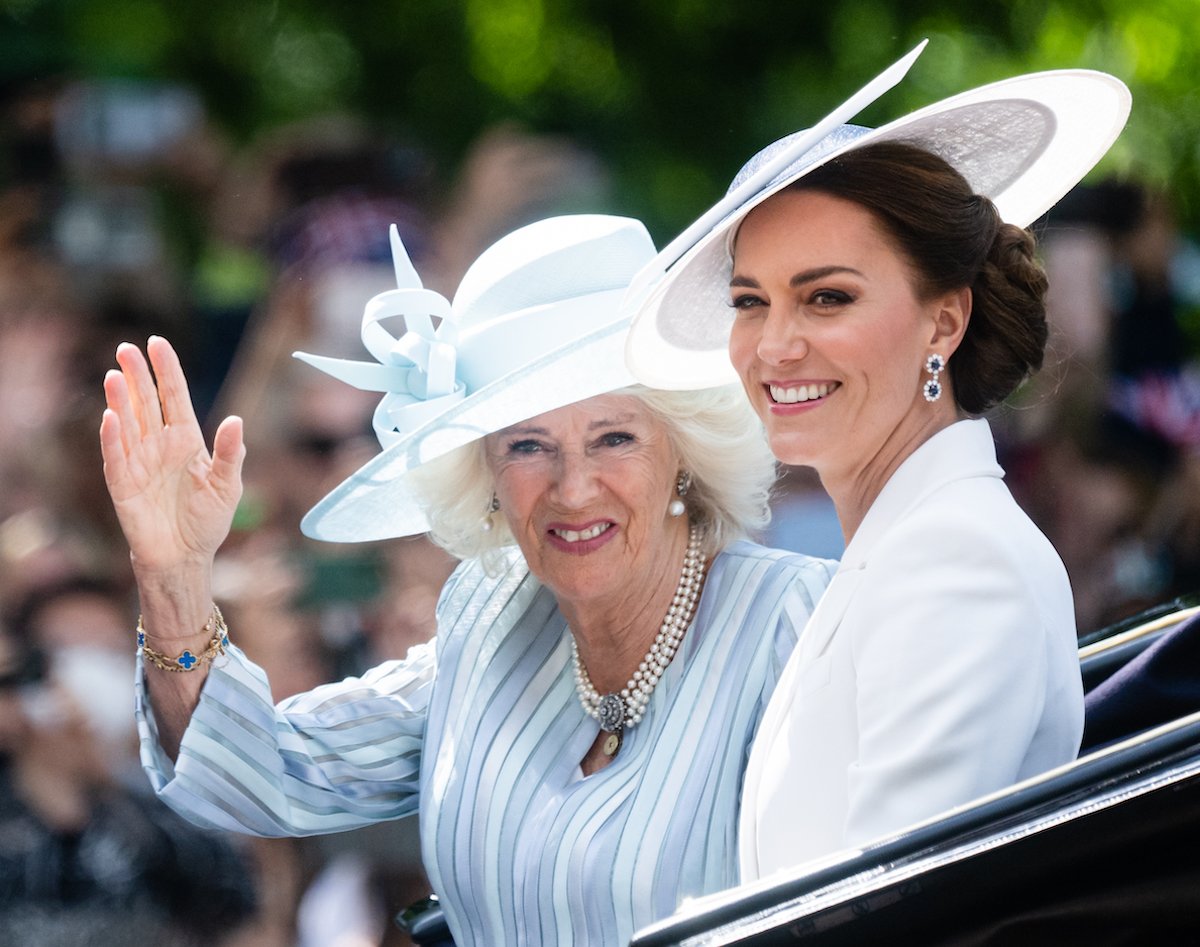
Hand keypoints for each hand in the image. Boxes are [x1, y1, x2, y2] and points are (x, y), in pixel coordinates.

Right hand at [100, 336, 245, 578]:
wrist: (185, 556)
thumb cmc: (207, 520)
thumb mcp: (228, 485)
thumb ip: (231, 453)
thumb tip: (236, 420)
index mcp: (186, 440)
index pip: (174, 397)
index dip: (166, 370)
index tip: (157, 343)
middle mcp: (159, 445)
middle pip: (145, 403)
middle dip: (137, 375)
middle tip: (126, 348)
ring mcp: (138, 462)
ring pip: (127, 423)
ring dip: (120, 400)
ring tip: (115, 375)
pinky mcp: (123, 484)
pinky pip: (116, 456)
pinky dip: (112, 437)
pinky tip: (110, 416)